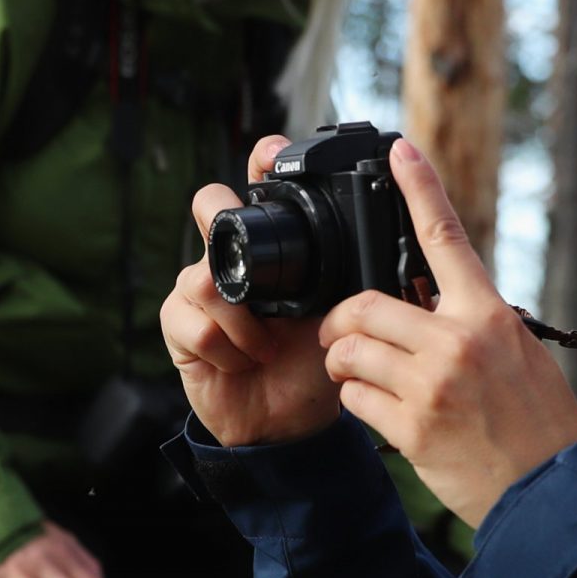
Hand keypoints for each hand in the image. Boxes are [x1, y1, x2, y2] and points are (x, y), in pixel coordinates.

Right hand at [159, 135, 346, 446]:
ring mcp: (199, 292)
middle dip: (222, 215)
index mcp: (272, 248)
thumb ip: (354, 275)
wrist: (290, 421)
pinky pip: (194, 322)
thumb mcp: (344, 314)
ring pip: (203, 275)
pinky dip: (227, 347)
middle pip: (207, 205)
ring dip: (243, 319)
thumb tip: (396, 240)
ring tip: (267, 345)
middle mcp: (230, 260)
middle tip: (248, 249)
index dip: (260, 164)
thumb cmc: (315, 363)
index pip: (256, 186)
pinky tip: (246, 362)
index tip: (272, 156)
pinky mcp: (180, 328)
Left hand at [318, 138, 576, 526]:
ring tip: (360, 377)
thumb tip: (427, 298)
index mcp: (489, 315)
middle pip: (364, 305)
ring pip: (350, 352)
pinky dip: (356, 403)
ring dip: (343, 364)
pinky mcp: (412, 428)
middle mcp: (458, 342)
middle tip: (342, 337)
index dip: (420, 188)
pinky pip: (354, 400)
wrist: (551, 491)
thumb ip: (472, 322)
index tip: (399, 152)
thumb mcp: (519, 354)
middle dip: (341, 322)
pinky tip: (379, 413)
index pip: (447, 238)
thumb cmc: (539, 423)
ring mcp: (432, 385)